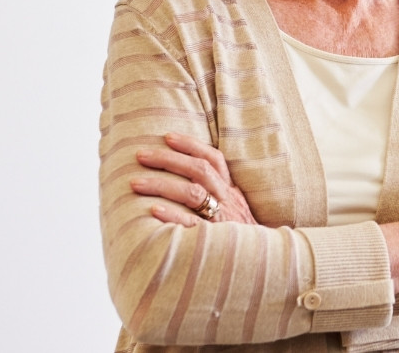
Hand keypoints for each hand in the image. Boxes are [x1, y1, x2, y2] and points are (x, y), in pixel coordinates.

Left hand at [129, 132, 257, 226]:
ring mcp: (223, 219)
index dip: (191, 145)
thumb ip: (218, 197)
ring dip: (162, 184)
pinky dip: (173, 214)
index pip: (214, 159)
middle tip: (141, 154)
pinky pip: (192, 223)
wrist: (262, 262)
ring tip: (136, 183)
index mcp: (231, 191)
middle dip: (168, 159)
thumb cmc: (241, 238)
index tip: (167, 136)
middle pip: (199, 170)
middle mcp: (228, 200)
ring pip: (193, 193)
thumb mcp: (236, 211)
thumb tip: (186, 182)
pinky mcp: (216, 238)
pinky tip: (153, 209)